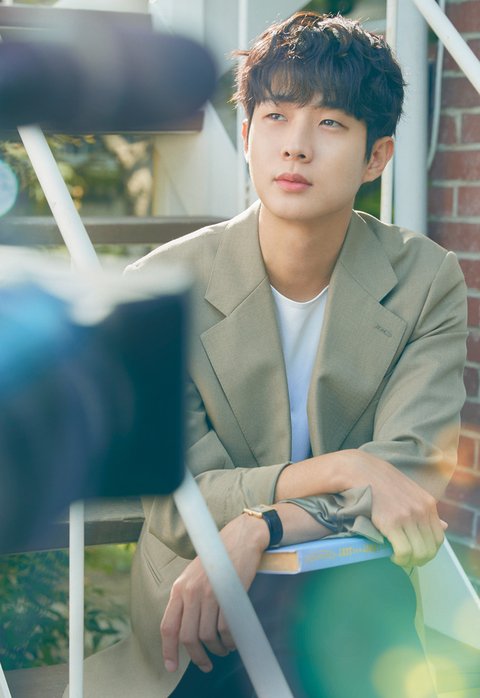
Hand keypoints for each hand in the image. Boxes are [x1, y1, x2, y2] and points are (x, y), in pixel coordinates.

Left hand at [160, 513, 268, 673]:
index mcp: (179, 588)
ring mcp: (209, 593)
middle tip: (206, 664)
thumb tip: (185, 632)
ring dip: (217, 649)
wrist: (240, 539)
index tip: (172, 667)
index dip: (168, 651)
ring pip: (207, 636)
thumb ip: (187, 600)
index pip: (167, 626)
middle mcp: (191, 591)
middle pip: (188, 637)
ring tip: (224, 649)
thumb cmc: (218, 559)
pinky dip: (230, 641)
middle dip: (197, 656)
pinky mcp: (228, 594)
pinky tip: (233, 640)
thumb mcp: (194, 576)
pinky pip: (226, 629)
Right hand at [344, 450, 446, 567]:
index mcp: (428, 503)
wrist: (361, 471)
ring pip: (419, 553)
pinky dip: (399, 559)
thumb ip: (426, 510)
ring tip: (397, 557)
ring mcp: (407, 517)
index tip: (415, 553)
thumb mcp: (410, 492)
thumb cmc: (382, 482)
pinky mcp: (391, 522)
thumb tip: (445, 526)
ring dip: (409, 561)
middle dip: (419, 560)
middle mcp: (421, 510)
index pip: (439, 538)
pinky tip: (390, 555)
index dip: (429, 551)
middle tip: (406, 559)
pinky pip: (403, 551)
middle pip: (431, 549)